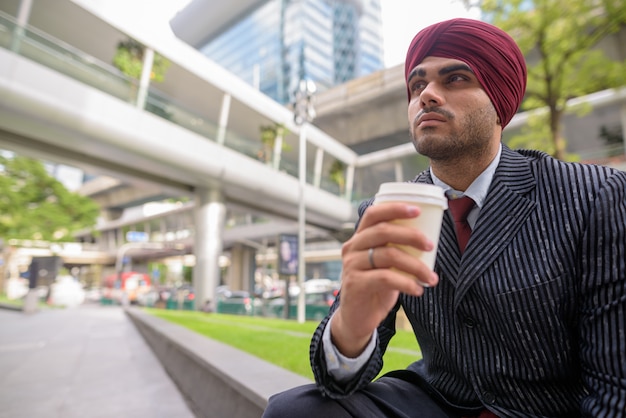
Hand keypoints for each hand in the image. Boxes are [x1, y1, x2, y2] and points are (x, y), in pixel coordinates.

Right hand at [331, 202, 438, 356]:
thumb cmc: (376, 287)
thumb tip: (428, 238)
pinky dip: (407, 283)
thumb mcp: (385, 264)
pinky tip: (418, 290)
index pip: (373, 214)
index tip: (417, 210)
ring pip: (387, 255)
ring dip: (415, 265)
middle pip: (382, 231)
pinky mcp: (355, 284)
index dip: (394, 208)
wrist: (356, 319)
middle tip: (431, 245)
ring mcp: (352, 265)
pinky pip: (386, 278)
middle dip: (411, 235)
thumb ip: (396, 249)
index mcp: (360, 237)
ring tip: (431, 277)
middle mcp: (352, 247)